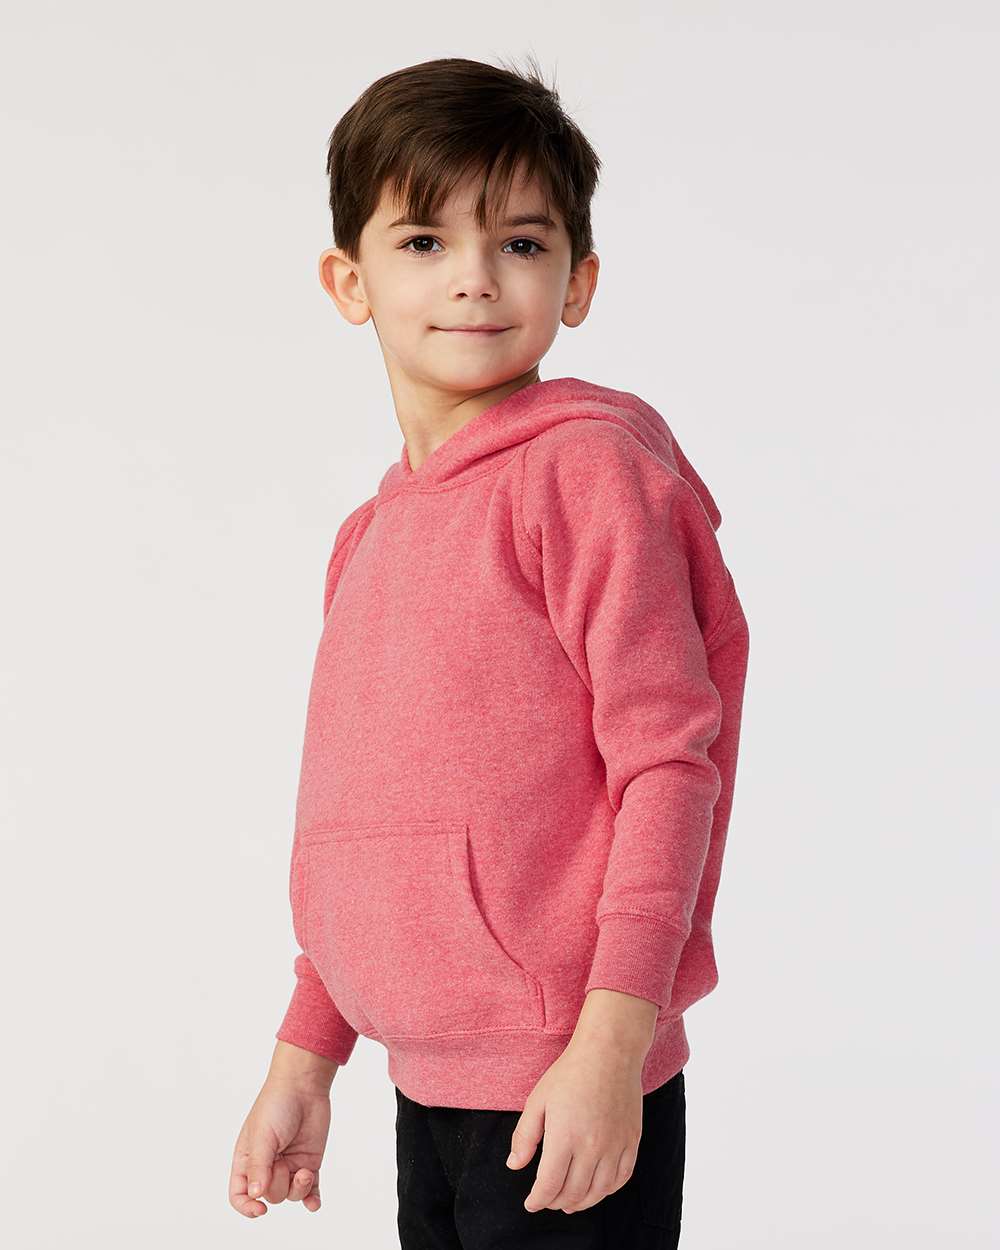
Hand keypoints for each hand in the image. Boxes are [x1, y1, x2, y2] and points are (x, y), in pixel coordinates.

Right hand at [228, 1074, 331, 1218]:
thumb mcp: (262, 1136)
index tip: (260, 1209)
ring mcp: (289, 1165)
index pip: (240, 1194)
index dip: (247, 1207)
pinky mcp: (309, 1162)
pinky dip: (312, 1200)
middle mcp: (268, 1166)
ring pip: (291, 1195)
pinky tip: (314, 1204)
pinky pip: (310, 1190)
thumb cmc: (276, 1105)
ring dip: (299, 1189)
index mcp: (247, 1160)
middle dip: (279, 1186)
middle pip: (269, 1196)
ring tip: (305, 1173)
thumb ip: (259, 1167)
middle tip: (284, 1164)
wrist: (304, 1086)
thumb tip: (255, 1195)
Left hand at [505, 1032, 645, 1214]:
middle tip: (547, 1200)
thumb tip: (514, 1166)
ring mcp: (615, 1145)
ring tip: (569, 1202)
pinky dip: (606, 1191)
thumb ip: (524, 1136)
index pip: (549, 1185)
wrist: (609, 1052)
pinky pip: (621, 1179)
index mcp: (564, 1136)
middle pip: (573, 1193)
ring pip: (598, 1192)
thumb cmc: (569, 1073)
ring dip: (581, 1203)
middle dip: (555, 1202)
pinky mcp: (632, 1140)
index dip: (537, 1200)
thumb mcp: (538, 1100)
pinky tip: (595, 1189)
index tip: (530, 1203)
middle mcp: (592, 1146)